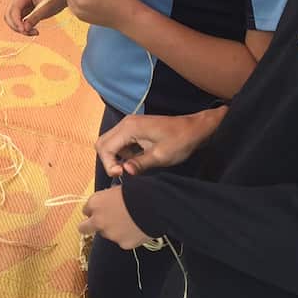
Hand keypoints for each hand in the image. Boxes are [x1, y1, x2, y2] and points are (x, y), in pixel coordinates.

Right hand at [3, 0, 63, 35]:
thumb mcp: (46, 8)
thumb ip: (34, 18)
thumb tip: (25, 29)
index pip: (14, 9)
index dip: (16, 21)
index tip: (23, 30)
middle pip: (9, 15)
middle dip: (16, 25)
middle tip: (28, 32)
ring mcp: (22, 5)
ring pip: (13, 19)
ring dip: (20, 28)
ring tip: (33, 32)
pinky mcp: (26, 11)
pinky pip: (20, 21)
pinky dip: (25, 27)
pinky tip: (34, 30)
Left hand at [79, 187, 151, 248]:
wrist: (154, 204)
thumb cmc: (137, 191)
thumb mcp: (117, 189)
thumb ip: (107, 199)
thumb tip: (107, 203)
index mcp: (95, 203)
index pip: (86, 210)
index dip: (95, 210)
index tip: (102, 210)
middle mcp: (98, 220)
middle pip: (84, 228)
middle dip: (90, 226)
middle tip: (101, 223)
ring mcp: (110, 234)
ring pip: (107, 234)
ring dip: (114, 230)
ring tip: (130, 222)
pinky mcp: (123, 244)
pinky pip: (123, 241)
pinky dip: (128, 237)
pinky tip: (137, 228)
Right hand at [96, 105, 225, 177]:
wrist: (195, 129)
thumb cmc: (180, 142)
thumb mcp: (161, 156)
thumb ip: (139, 164)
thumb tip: (123, 172)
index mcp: (129, 128)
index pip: (105, 147)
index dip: (109, 164)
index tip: (122, 174)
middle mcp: (125, 123)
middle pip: (103, 143)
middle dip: (108, 160)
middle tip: (122, 173)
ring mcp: (129, 124)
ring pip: (110, 142)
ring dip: (116, 157)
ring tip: (132, 167)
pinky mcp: (134, 128)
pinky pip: (120, 142)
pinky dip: (123, 153)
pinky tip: (137, 159)